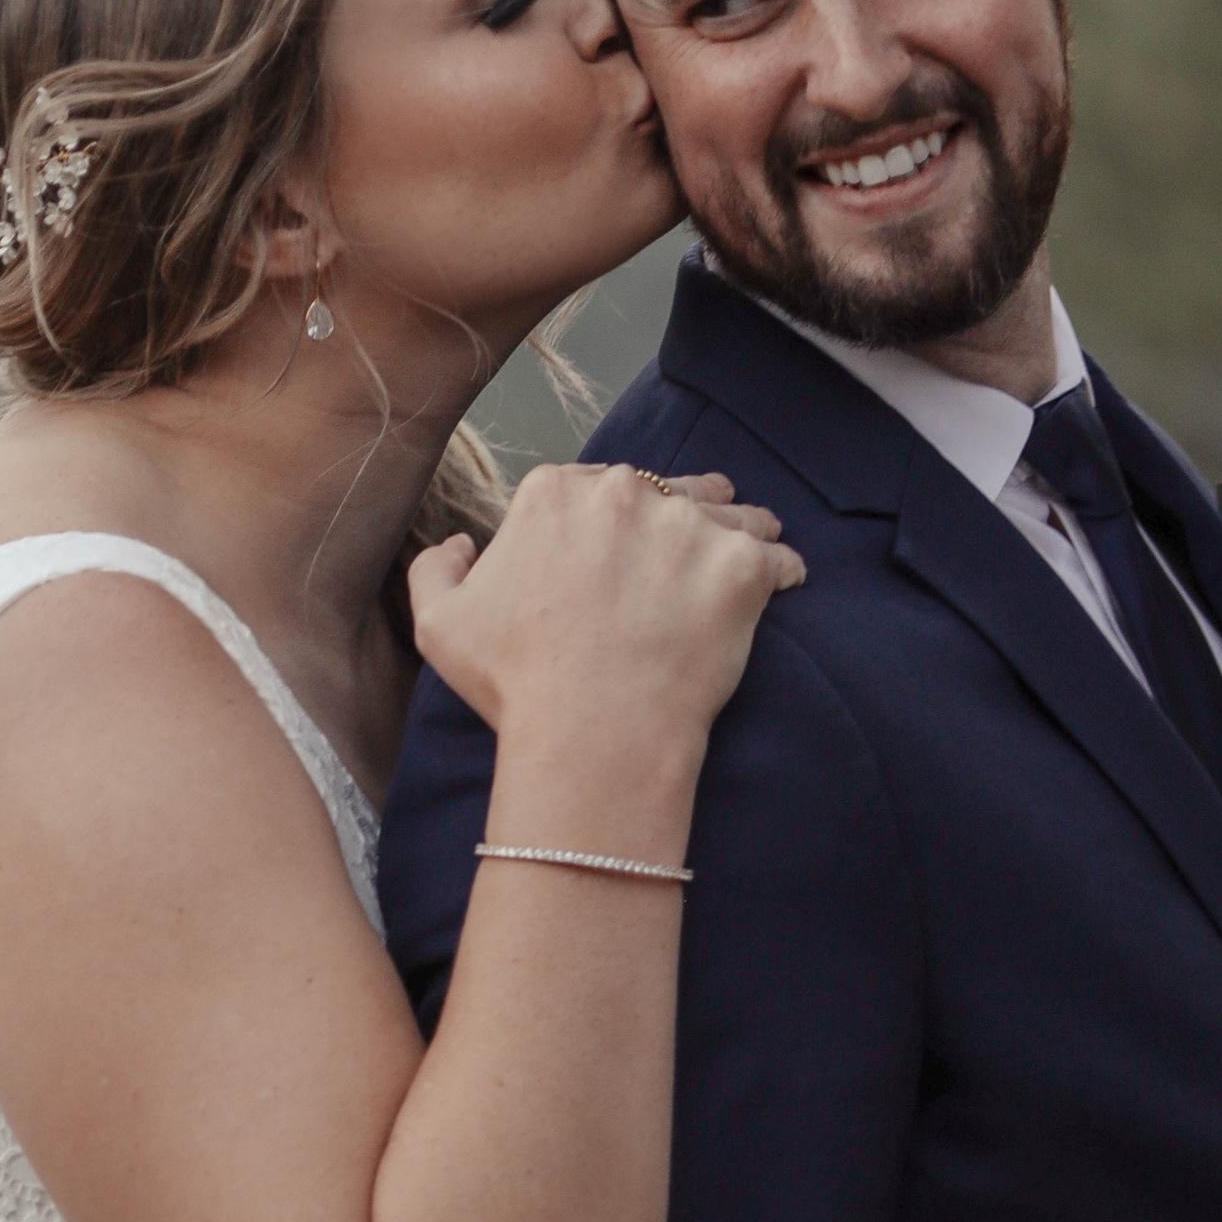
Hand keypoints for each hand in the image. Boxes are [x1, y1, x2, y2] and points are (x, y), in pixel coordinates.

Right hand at [408, 464, 804, 756]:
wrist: (591, 733)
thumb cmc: (514, 683)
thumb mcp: (437, 625)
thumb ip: (436, 569)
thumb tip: (462, 543)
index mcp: (552, 493)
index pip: (589, 488)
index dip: (605, 520)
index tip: (616, 551)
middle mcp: (622, 492)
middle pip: (662, 491)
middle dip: (674, 517)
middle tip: (682, 557)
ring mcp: (687, 525)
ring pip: (728, 514)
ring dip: (736, 532)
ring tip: (745, 556)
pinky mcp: (742, 566)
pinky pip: (777, 558)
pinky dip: (783, 572)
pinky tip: (784, 585)